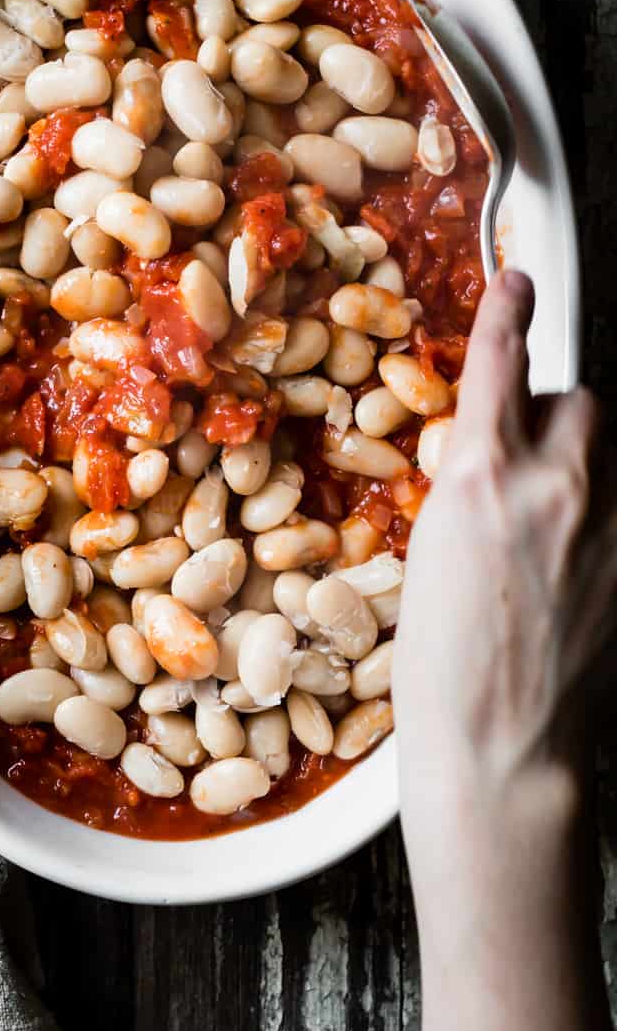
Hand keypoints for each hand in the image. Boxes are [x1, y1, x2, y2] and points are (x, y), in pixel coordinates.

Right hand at [394, 269, 616, 1030]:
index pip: (506, 366)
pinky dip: (600, 525)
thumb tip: (499, 463)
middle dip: (555, 423)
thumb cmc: (443, 672)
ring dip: (583, 470)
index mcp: (483, 481)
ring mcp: (610, 526)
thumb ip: (473, 491)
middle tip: (526, 475)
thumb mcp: (430, 557)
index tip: (520, 281)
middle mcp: (557, 488)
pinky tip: (572, 579)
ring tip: (552, 533)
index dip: (511, 313)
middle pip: (581, 404)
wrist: (504, 749)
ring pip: (609, 452)